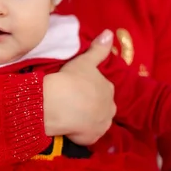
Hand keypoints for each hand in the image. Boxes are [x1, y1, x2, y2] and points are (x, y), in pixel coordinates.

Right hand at [43, 30, 115, 144]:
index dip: (90, 88)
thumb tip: (110, 32)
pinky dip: (79, 132)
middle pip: (101, 106)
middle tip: (73, 100)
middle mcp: (110, 108)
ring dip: (86, 119)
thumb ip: (98, 48)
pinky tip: (68, 125)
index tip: (77, 86)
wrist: (60, 103)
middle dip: (91, 105)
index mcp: (108, 89)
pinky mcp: (91, 138)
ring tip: (70, 114)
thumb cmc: (72, 79)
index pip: (102, 88)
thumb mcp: (85, 60)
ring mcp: (101, 125)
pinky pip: (86, 135)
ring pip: (95, 121)